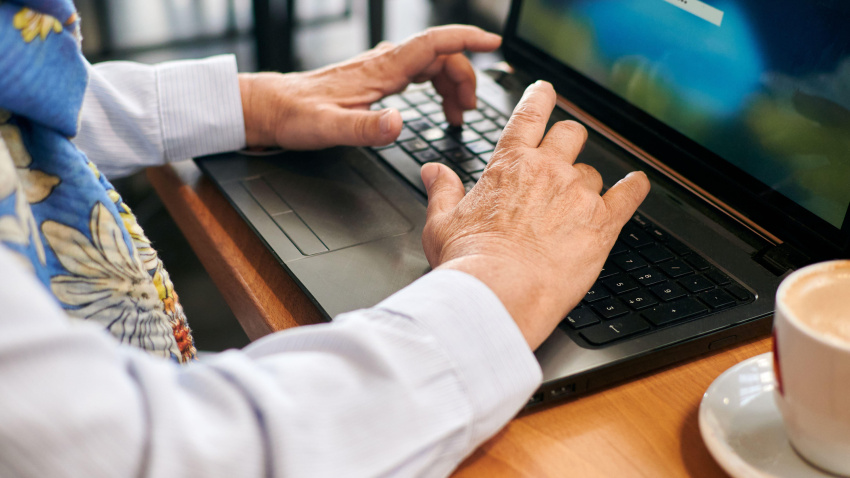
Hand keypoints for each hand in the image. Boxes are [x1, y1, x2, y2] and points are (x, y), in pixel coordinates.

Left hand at [238, 25, 500, 148]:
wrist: (272, 108)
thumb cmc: (297, 118)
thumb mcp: (330, 130)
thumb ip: (365, 129)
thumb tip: (399, 124)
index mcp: (381, 70)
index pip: (434, 44)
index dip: (467, 39)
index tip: (494, 42)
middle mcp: (384, 64)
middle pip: (440, 56)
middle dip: (464, 78)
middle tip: (470, 111)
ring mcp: (380, 69)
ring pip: (431, 64)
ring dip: (452, 84)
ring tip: (458, 114)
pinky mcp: (375, 78)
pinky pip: (418, 72)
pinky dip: (436, 86)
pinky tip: (436, 105)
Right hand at [420, 81, 649, 349]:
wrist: (501, 292)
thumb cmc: (469, 262)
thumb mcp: (441, 223)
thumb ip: (441, 191)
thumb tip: (433, 171)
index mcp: (509, 164)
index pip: (529, 115)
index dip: (539, 97)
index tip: (545, 90)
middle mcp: (548, 170)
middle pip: (570, 133)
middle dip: (568, 140)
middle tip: (564, 153)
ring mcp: (578, 194)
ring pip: (593, 171)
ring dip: (587, 181)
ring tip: (579, 201)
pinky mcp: (603, 222)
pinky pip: (629, 194)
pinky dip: (635, 187)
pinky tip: (636, 185)